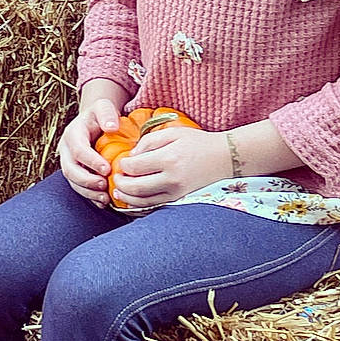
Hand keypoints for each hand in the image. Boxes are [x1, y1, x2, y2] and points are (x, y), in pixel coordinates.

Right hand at [58, 99, 121, 208]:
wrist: (93, 121)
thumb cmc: (101, 115)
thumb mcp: (103, 107)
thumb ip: (107, 113)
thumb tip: (112, 127)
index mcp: (73, 134)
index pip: (78, 150)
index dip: (91, 161)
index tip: (108, 169)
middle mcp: (67, 150)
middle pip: (70, 169)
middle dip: (86, 180)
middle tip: (104, 186)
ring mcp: (69, 163)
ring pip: (73, 181)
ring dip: (88, 192)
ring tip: (105, 198)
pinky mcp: (75, 173)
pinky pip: (79, 188)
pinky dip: (90, 197)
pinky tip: (103, 202)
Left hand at [112, 127, 229, 210]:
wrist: (224, 158)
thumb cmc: (198, 142)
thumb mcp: (172, 133)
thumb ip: (148, 142)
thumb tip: (131, 156)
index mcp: (168, 159)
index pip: (135, 167)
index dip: (123, 165)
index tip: (122, 162)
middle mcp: (172, 178)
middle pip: (135, 188)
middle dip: (120, 184)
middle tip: (115, 179)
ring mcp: (176, 192)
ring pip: (143, 202)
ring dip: (126, 198)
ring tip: (119, 192)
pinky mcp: (179, 200)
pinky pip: (154, 207)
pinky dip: (139, 206)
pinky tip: (132, 201)